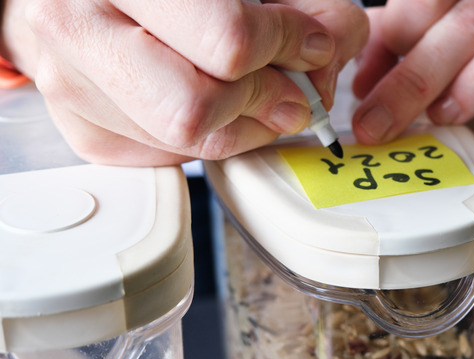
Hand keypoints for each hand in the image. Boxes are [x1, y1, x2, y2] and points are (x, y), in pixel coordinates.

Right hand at [0, 0, 367, 165]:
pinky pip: (171, 157)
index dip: (286, 48)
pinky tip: (216, 105)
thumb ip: (303, 4)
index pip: (227, 41)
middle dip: (265, 102)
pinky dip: (213, 137)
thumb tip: (331, 46)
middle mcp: (79, 29)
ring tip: (261, 97)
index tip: (310, 46)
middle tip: (293, 92)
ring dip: (248, 127)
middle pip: (198, 108)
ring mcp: (72, 89)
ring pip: (188, 140)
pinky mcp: (86, 134)